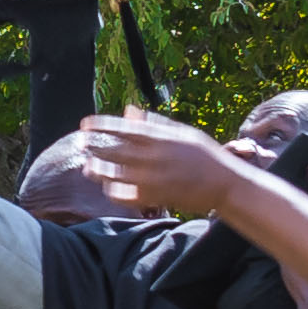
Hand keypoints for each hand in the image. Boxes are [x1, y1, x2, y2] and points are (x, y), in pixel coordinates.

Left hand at [85, 110, 238, 217]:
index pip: (124, 129)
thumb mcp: (182, 133)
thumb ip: (154, 123)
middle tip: (81, 144)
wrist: (226, 183)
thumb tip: (129, 110)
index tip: (85, 124)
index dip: (102, 126)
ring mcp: (155, 179)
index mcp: (162, 138)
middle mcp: (156, 157)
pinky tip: (109, 188)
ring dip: (100, 171)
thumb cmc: (205, 155)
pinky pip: (128, 196)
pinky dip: (115, 192)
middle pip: (116, 151)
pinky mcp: (157, 198)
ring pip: (117, 175)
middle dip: (95, 147)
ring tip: (88, 168)